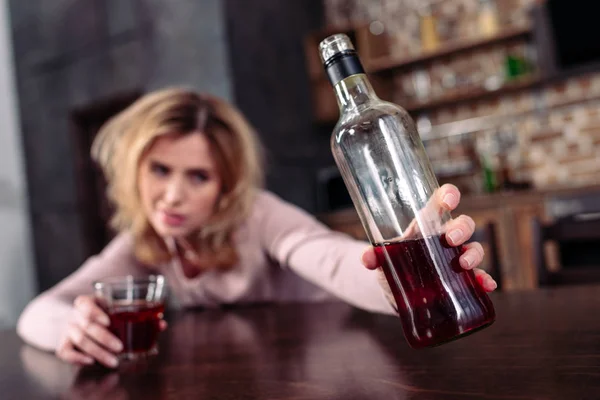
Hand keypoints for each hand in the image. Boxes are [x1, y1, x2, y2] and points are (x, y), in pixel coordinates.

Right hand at [56, 295, 167, 367]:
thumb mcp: (117, 310)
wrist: (81, 319)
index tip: (108, 321)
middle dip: (104, 338)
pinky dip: (76, 358)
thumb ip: (137, 315)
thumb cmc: (105, 313)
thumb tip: (161, 324)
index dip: (94, 312)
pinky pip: (64, 352)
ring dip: (98, 352)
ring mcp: (68, 329)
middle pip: (87, 326)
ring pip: (80, 341)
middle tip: (119, 347)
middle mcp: (75, 315)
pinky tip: (90, 362)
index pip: (85, 304)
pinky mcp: (64, 343)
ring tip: (113, 361)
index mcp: (87, 302)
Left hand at [360, 184, 497, 293]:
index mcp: (426, 225)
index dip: (449, 195)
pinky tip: (486, 285)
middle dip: (462, 228)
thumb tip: (368, 258)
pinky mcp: (460, 281)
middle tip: (450, 240)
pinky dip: (485, 280)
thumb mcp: (380, 259)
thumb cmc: (390, 264)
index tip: (449, 200)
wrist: (395, 292)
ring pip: (474, 248)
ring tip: (463, 265)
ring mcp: (455, 259)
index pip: (442, 201)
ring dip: (474, 254)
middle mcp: (444, 238)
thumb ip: (372, 257)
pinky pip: (478, 277)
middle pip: (463, 224)